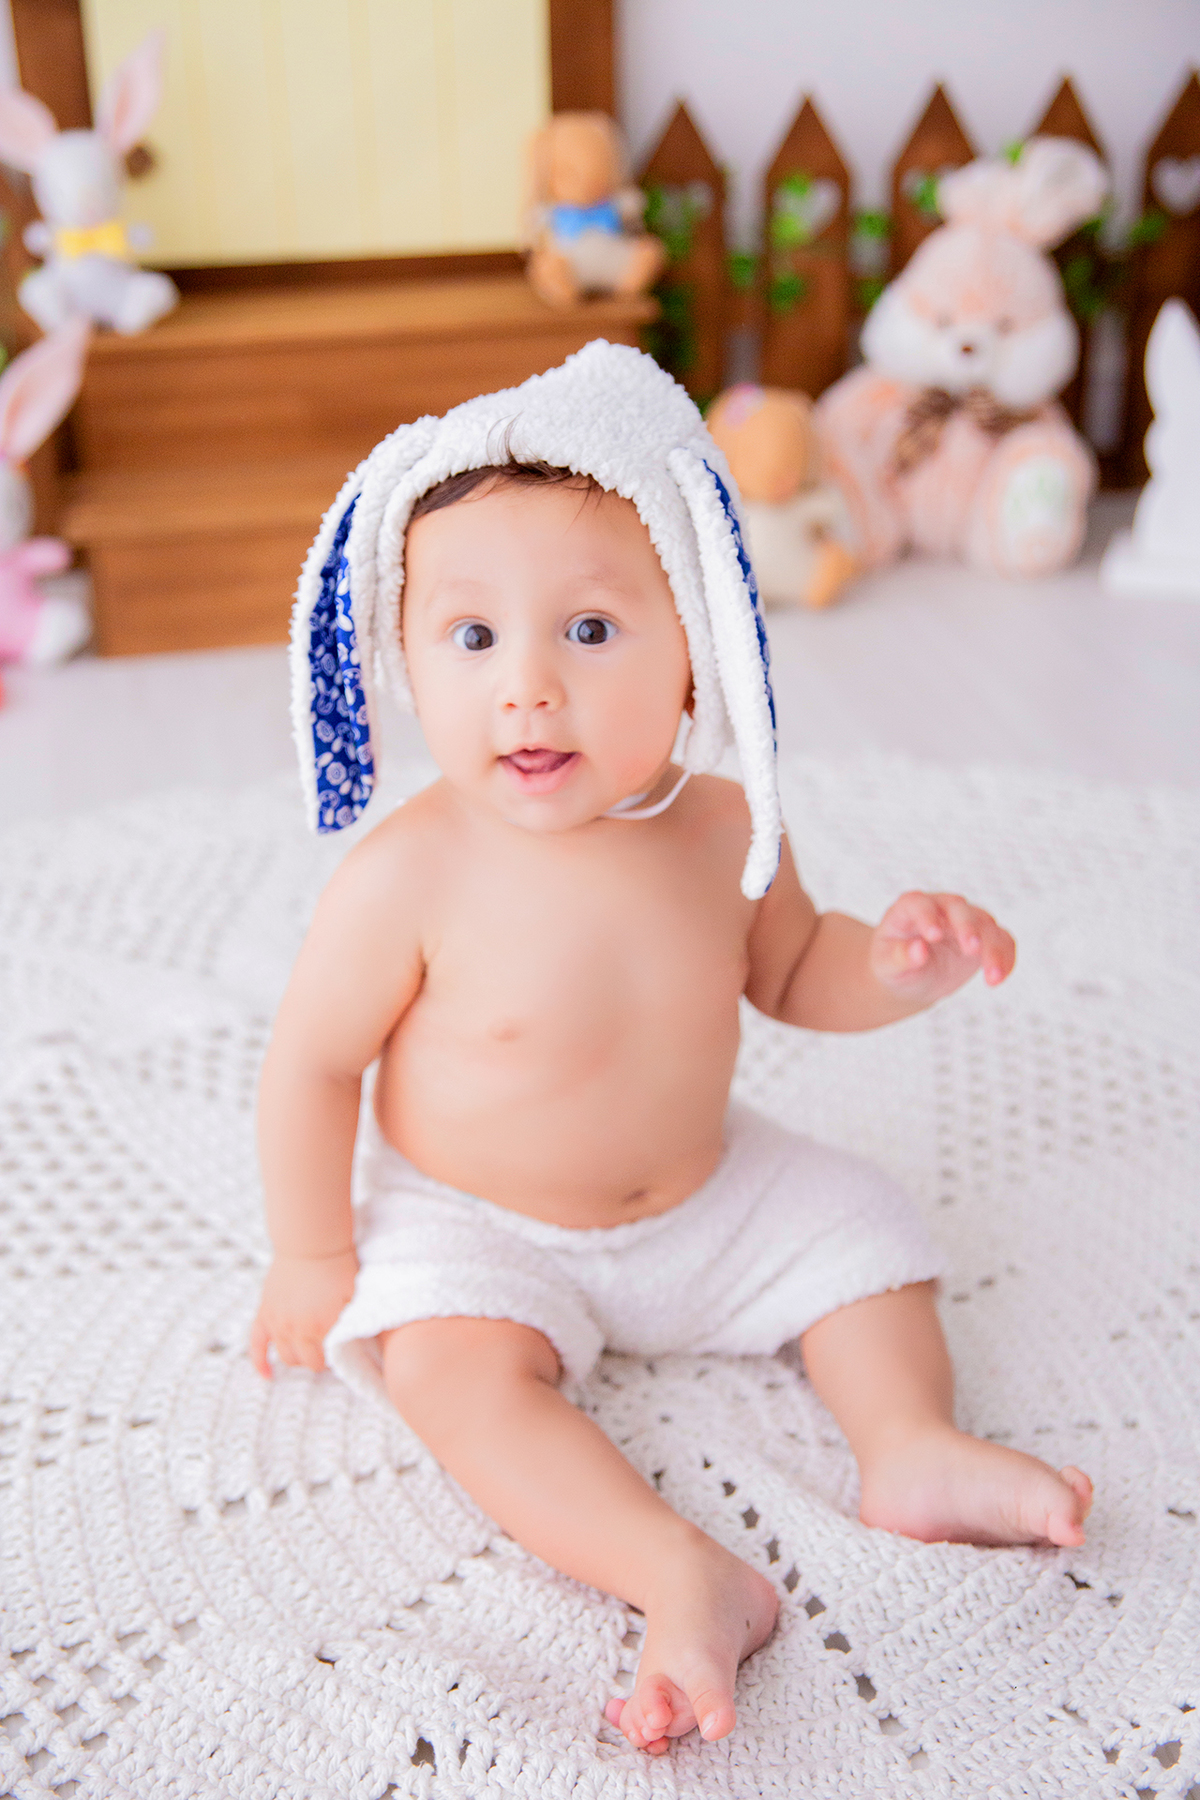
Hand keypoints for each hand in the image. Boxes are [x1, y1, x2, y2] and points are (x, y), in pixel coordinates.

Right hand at [250, 1248, 358, 1376]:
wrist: (311, 1243)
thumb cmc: (338, 1266)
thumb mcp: (354, 1295)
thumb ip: (354, 1321)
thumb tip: (356, 1342)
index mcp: (322, 1327)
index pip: (327, 1361)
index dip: (335, 1358)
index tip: (341, 1350)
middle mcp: (297, 1329)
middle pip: (306, 1363)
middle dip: (318, 1361)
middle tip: (326, 1350)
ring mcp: (278, 1323)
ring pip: (285, 1357)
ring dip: (297, 1358)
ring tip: (307, 1351)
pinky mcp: (264, 1313)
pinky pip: (256, 1345)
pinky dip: (260, 1362)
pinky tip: (268, 1375)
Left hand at [869, 891, 1014, 1005]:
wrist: (911, 977)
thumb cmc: (893, 965)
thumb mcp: (887, 965)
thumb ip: (900, 957)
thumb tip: (919, 950)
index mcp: (910, 907)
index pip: (920, 904)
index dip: (927, 916)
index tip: (934, 936)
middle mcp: (941, 908)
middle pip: (959, 909)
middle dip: (967, 927)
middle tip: (972, 948)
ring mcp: (965, 920)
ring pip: (986, 925)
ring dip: (993, 949)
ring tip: (992, 976)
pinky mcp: (984, 937)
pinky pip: (1002, 941)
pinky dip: (1006, 958)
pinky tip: (999, 978)